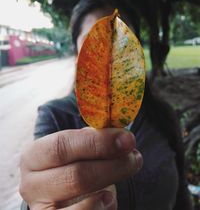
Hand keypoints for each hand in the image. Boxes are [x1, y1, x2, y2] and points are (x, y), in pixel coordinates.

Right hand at [19, 127, 142, 208]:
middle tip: (134, 156)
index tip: (126, 138)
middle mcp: (31, 185)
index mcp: (34, 156)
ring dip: (111, 185)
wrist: (56, 188)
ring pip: (82, 203)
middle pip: (76, 175)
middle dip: (112, 165)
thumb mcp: (75, 146)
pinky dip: (101, 208)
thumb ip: (93, 139)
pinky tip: (110, 198)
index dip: (97, 142)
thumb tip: (120, 137)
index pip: (62, 146)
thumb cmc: (69, 161)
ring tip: (126, 171)